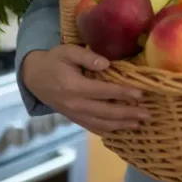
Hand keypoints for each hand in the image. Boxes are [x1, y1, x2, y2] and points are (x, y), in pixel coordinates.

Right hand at [20, 45, 148, 133]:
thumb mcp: (67, 52)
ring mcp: (74, 114)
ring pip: (101, 124)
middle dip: (128, 114)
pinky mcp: (74, 118)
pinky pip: (93, 127)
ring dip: (121, 125)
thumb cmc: (54, 61)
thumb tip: (107, 64)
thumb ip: (87, 57)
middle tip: (147, 115)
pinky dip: (108, 130)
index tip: (141, 94)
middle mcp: (76, 104)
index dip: (123, 93)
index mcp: (75, 87)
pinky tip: (122, 129)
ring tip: (139, 124)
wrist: (34, 77)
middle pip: (106, 112)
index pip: (104, 92)